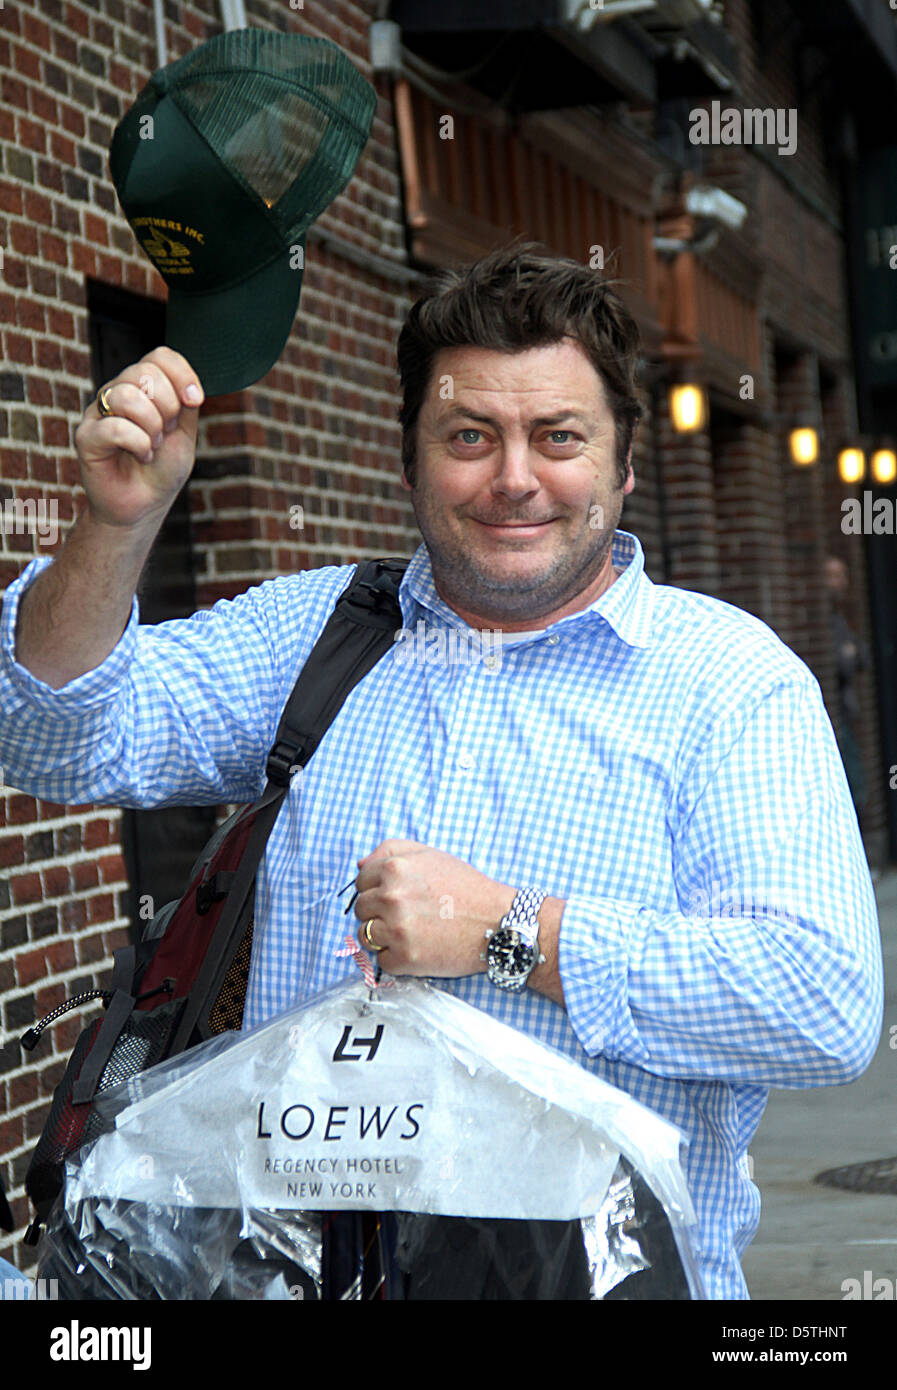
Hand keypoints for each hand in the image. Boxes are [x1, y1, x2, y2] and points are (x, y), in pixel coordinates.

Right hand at [73, 346, 203, 528]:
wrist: (144, 505)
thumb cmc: (162, 470)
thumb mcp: (185, 433)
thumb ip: (185, 404)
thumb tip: (186, 385)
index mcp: (143, 387)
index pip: (159, 356)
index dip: (182, 373)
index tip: (195, 401)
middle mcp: (118, 392)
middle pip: (145, 372)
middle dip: (169, 405)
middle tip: (167, 432)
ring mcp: (99, 412)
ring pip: (128, 395)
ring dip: (153, 426)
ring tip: (153, 446)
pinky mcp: (86, 436)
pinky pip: (115, 426)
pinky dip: (139, 444)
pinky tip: (141, 456)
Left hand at [353, 839, 514, 977]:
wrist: (498, 922)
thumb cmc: (465, 887)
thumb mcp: (430, 855)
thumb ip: (391, 850)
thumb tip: (360, 865)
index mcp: (394, 869)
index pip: (361, 882)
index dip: (377, 888)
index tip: (397, 896)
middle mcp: (391, 898)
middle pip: (360, 909)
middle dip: (379, 912)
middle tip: (408, 914)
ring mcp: (397, 930)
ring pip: (365, 935)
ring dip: (382, 936)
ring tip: (410, 932)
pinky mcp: (404, 959)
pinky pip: (382, 960)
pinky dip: (397, 957)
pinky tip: (418, 947)